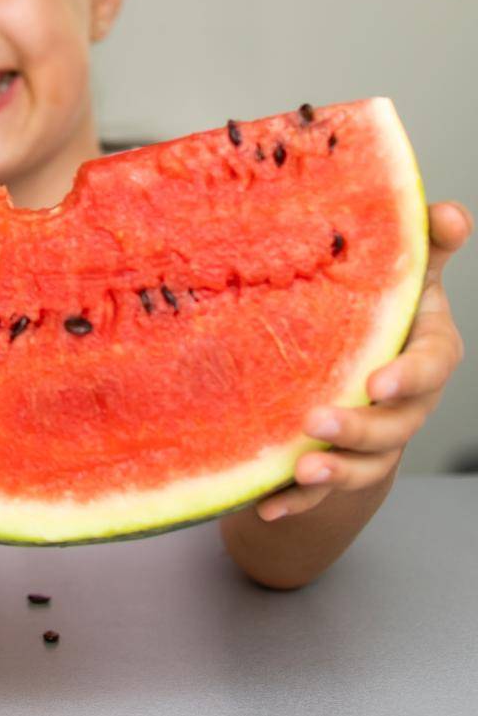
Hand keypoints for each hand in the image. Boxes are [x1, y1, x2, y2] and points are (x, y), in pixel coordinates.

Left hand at [257, 200, 470, 520]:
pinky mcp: (337, 467)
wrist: (352, 370)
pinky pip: (320, 496)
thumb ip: (421, 247)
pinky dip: (295, 503)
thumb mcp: (399, 276)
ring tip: (300, 468)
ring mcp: (375, 441)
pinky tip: (266, 504)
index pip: (431, 365)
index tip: (378, 381)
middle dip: (360, 427)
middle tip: (317, 421)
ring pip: (365, 464)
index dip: (409, 375)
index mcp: (422, 352)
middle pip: (395, 424)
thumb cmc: (378, 313)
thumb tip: (449, 211)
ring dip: (334, 470)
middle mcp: (406, 404)